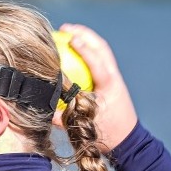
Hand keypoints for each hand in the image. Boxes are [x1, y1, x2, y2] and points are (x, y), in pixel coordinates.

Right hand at [58, 23, 138, 151]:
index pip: (98, 63)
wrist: (128, 141)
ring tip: (70, 33)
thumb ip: (63, 117)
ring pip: (103, 51)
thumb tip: (42, 108)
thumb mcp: (82, 127)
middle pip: (102, 48)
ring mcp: (116, 77)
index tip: (70, 38)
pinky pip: (101, 59)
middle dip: (85, 34)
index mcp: (109, 86)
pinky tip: (76, 50)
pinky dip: (89, 51)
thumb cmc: (107, 135)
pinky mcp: (114, 80)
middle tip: (66, 28)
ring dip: (88, 39)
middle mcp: (114, 78)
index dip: (84, 49)